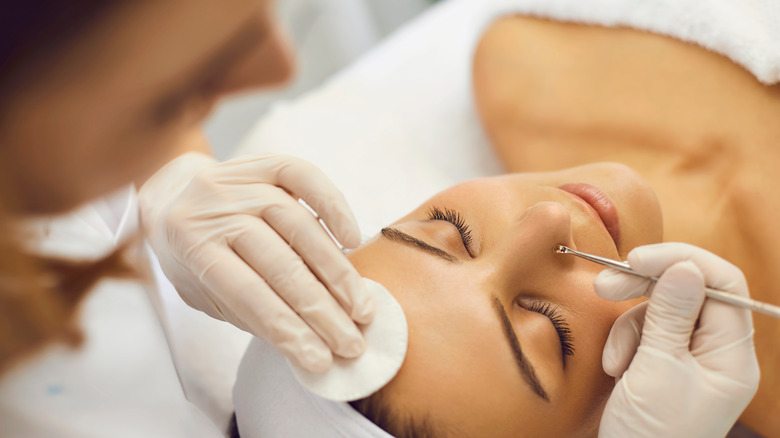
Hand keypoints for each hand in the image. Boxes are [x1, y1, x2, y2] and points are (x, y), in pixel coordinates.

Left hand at [138, 152, 374, 372]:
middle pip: (279, 264)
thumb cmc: (191, 254)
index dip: (287, 330)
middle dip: (322, 310)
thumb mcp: (203, 291)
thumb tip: (310, 340)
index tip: (320, 360)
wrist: (172, 196)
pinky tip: (353, 240)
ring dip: (337, 273)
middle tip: (351, 341)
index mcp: (190, 246)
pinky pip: (305, 177)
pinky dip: (334, 207)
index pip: (248, 295)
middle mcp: (213, 208)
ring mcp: (239, 181)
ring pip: (299, 225)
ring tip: (360, 308)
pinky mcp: (262, 161)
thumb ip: (248, 309)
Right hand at [594, 243, 759, 437]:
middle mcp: (717, 353)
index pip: (723, 283)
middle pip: (689, 291)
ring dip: (628, 325)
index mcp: (732, 355)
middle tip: (604, 285)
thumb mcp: (657, 370)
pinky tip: (614, 369)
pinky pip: (644, 332)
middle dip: (644, 286)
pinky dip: (624, 343)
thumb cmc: (651, 435)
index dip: (681, 262)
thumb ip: (670, 314)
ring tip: (614, 361)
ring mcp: (689, 359)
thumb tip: (684, 266)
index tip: (638, 259)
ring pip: (660, 311)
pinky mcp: (663, 365)